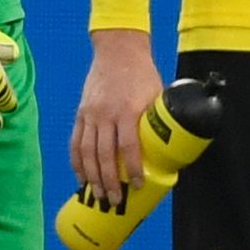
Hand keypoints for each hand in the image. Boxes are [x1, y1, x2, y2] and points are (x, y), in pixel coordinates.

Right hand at [72, 30, 164, 210]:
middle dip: (109, 181)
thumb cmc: (141, 73)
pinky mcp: (81, 113)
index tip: (137, 184)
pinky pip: (75, 142)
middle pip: (105, 155)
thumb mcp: (156, 95)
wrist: (118, 50)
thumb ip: (158, 120)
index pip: (129, 146)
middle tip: (115, 200)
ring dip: (92, 177)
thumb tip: (173, 148)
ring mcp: (90, 114)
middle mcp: (106, 114)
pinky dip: (76, 162)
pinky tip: (80, 177)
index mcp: (128, 110)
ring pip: (87, 152)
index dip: (133, 168)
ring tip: (98, 194)